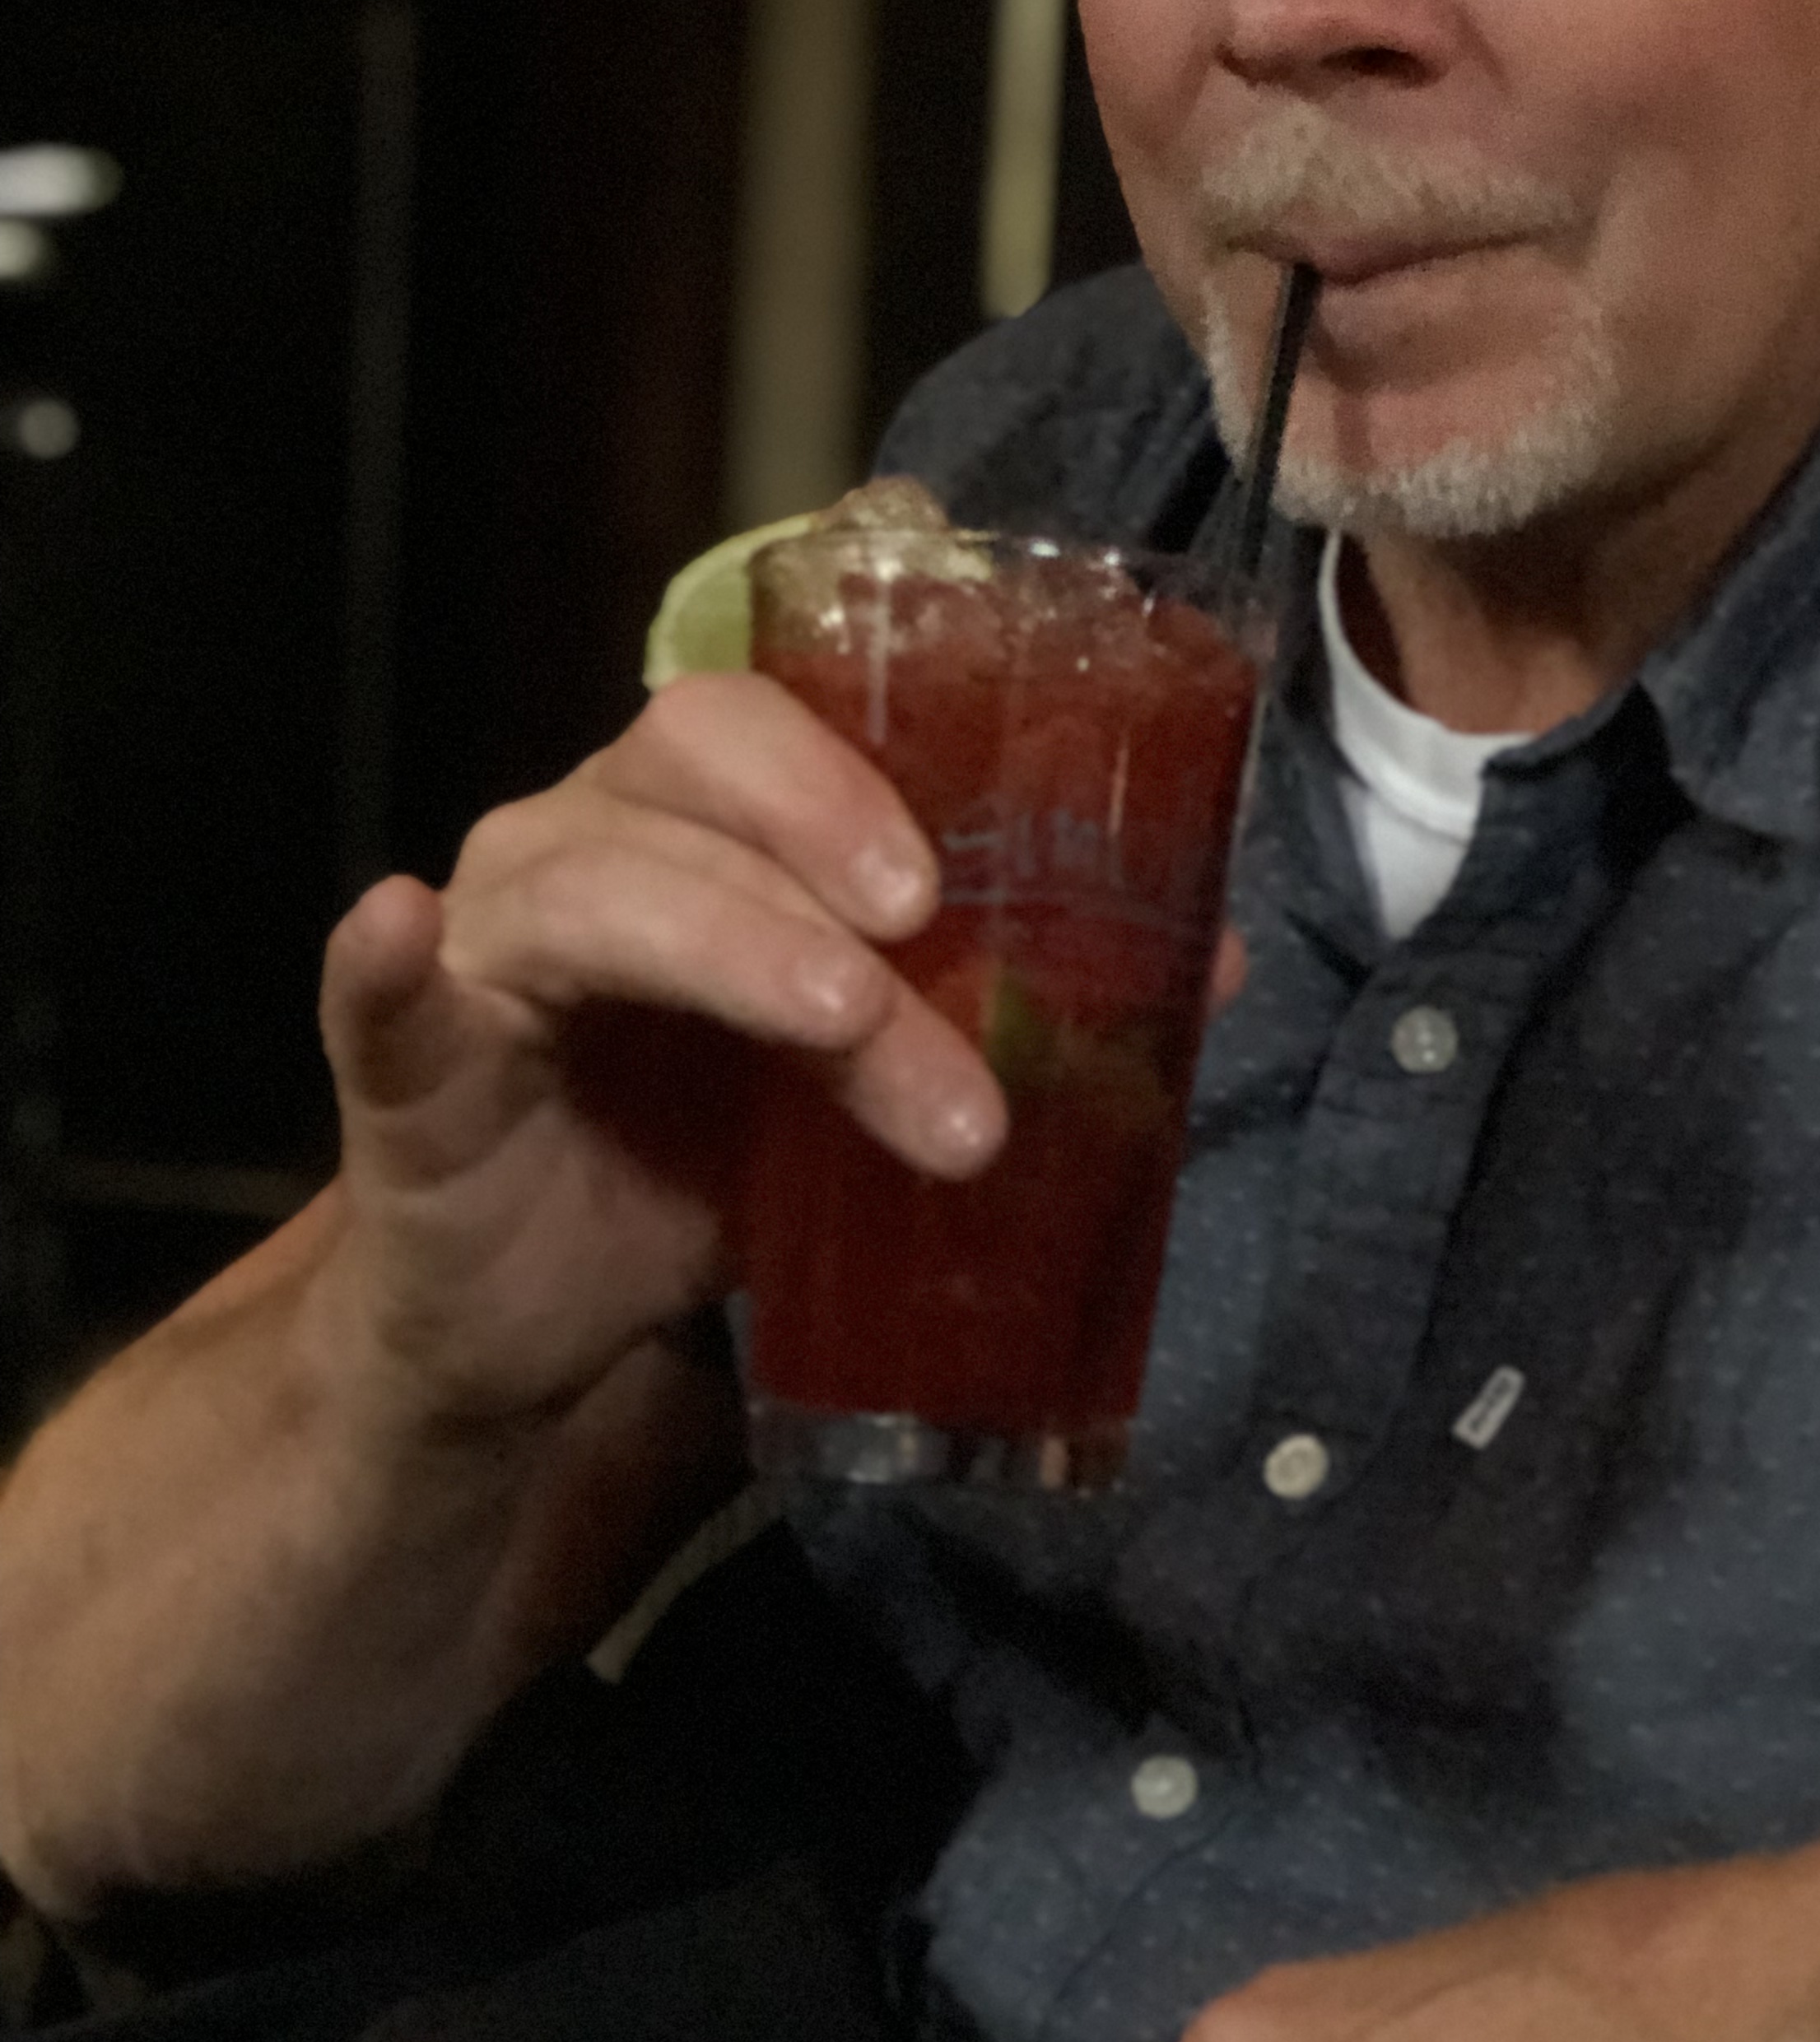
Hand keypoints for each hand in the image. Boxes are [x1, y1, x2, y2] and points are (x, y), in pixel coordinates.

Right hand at [311, 670, 1007, 1434]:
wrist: (548, 1318)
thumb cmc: (708, 1156)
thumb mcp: (869, 1080)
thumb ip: (1008, 1011)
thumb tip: (1215, 966)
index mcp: (698, 820)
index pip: (769, 723)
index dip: (858, 773)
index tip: (956, 869)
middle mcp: (584, 839)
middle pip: (690, 763)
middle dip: (817, 835)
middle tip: (916, 935)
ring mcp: (485, 938)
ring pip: (602, 890)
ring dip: (739, 951)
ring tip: (845, 1022)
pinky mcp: (404, 1062)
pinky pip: (382, 996)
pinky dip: (385, 963)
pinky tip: (395, 924)